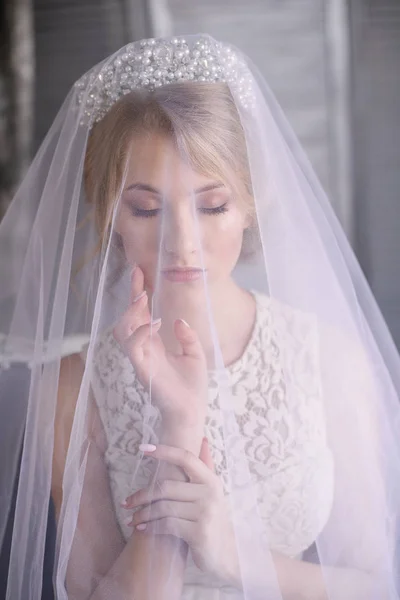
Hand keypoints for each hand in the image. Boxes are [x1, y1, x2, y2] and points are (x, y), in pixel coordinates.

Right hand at [113, 266, 207, 426]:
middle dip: (130, 297)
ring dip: (131, 312)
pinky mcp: (142, 369)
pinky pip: (133, 347)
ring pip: (122, 331)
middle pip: (126, 318)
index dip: (137, 293)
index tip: (140, 272)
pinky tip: (155, 323)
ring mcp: (140, 359)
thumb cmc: (192, 385)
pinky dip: (141, 332)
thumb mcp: (195, 353)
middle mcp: (143, 349)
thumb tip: (177, 320)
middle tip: (139, 278)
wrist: (192, 410)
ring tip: (144, 297)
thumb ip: (187, 335)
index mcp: (153, 343)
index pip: (140, 314)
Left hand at [122, 438, 241, 588]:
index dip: (164, 451)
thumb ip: (206, 466)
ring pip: (164, 507)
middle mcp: (209, 493)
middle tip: (126, 502)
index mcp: (211, 480)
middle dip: (142, 495)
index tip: (143, 447)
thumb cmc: (214, 519)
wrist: (228, 553)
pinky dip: (151, 527)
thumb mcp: (213, 491)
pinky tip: (142, 528)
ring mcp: (205, 513)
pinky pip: (167, 525)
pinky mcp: (199, 533)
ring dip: (143, 513)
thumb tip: (202, 439)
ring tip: (132, 518)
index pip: (186, 458)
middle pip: (166, 487)